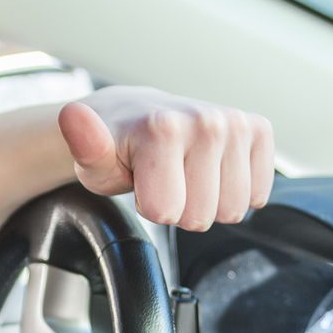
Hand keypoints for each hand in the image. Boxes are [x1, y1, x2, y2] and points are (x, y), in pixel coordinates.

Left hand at [57, 86, 274, 230]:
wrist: (134, 116)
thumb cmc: (116, 146)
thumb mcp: (92, 159)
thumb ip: (84, 144)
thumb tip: (73, 117)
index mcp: (164, 128)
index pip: (166, 212)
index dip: (149, 206)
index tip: (142, 182)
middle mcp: (206, 121)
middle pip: (201, 216)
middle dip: (180, 207)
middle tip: (164, 178)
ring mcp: (235, 124)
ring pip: (232, 210)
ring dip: (207, 200)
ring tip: (185, 173)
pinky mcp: (258, 131)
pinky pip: (258, 193)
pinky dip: (234, 191)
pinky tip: (211, 170)